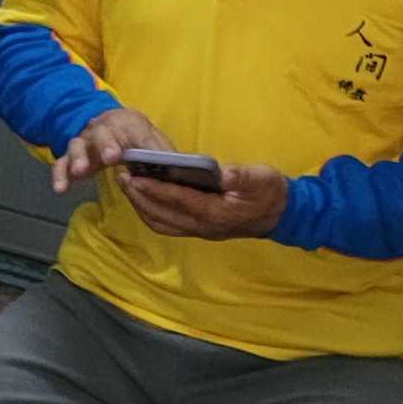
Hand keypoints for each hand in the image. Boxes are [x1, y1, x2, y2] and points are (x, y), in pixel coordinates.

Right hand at [49, 103, 173, 196]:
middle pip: (102, 133)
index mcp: (129, 123)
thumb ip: (164, 154)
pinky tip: (60, 189)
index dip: (139, 142)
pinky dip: (60, 174)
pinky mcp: (72, 157)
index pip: (137, 131)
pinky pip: (62, 163)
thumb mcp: (154, 142)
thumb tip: (182, 170)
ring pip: (77, 145)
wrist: (110, 124)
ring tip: (80, 172)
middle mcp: (104, 128)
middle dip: (106, 144)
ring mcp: (85, 142)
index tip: (143, 152)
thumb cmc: (138, 138)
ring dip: (79, 157)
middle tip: (111, 158)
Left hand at [121, 160, 289, 242]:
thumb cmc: (269, 192)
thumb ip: (243, 176)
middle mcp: (203, 225)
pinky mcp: (198, 229)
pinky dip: (151, 213)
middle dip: (140, 198)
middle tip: (123, 178)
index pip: (179, 200)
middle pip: (163, 215)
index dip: (156, 190)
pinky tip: (143, 198)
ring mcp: (199, 230)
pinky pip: (167, 226)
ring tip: (128, 186)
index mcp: (216, 212)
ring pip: (162, 223)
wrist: (279, 215)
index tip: (136, 178)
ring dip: (142, 207)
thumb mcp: (262, 179)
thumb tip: (224, 173)